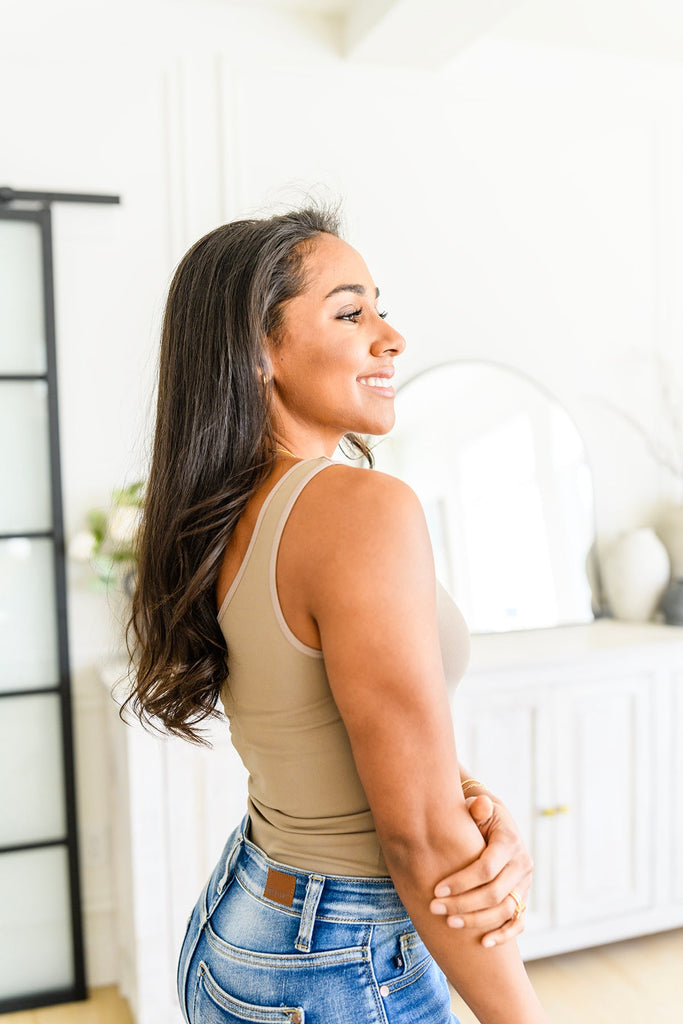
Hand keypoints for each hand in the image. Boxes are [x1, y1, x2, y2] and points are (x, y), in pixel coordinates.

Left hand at [429, 793, 532, 947]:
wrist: (495, 823)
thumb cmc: (479, 816)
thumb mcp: (479, 807)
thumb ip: (478, 807)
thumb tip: (479, 804)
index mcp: (510, 841)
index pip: (486, 869)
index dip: (461, 882)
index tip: (436, 890)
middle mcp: (522, 864)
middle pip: (494, 894)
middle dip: (463, 904)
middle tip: (435, 909)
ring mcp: (524, 884)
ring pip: (504, 910)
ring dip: (477, 920)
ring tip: (450, 923)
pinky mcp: (523, 898)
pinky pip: (518, 922)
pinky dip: (504, 934)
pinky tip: (484, 943)